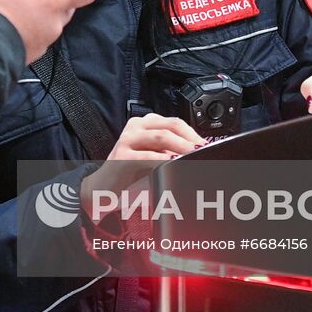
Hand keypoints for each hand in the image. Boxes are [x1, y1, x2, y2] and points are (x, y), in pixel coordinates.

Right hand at [0, 0, 99, 63]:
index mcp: (50, 2)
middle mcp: (52, 25)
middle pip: (65, 6)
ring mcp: (40, 44)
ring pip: (46, 23)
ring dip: (34, 13)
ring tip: (8, 7)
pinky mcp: (27, 58)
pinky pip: (31, 38)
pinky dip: (21, 29)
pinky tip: (0, 25)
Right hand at [80, 115, 203, 219]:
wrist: (104, 189)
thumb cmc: (132, 174)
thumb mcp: (155, 157)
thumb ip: (172, 152)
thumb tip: (199, 153)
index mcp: (145, 123)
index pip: (175, 122)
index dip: (193, 133)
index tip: (207, 146)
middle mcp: (136, 127)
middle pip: (171, 127)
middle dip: (190, 140)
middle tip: (205, 152)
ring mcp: (127, 139)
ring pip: (161, 137)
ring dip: (181, 148)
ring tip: (195, 157)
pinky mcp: (121, 156)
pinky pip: (147, 157)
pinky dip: (163, 161)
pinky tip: (174, 165)